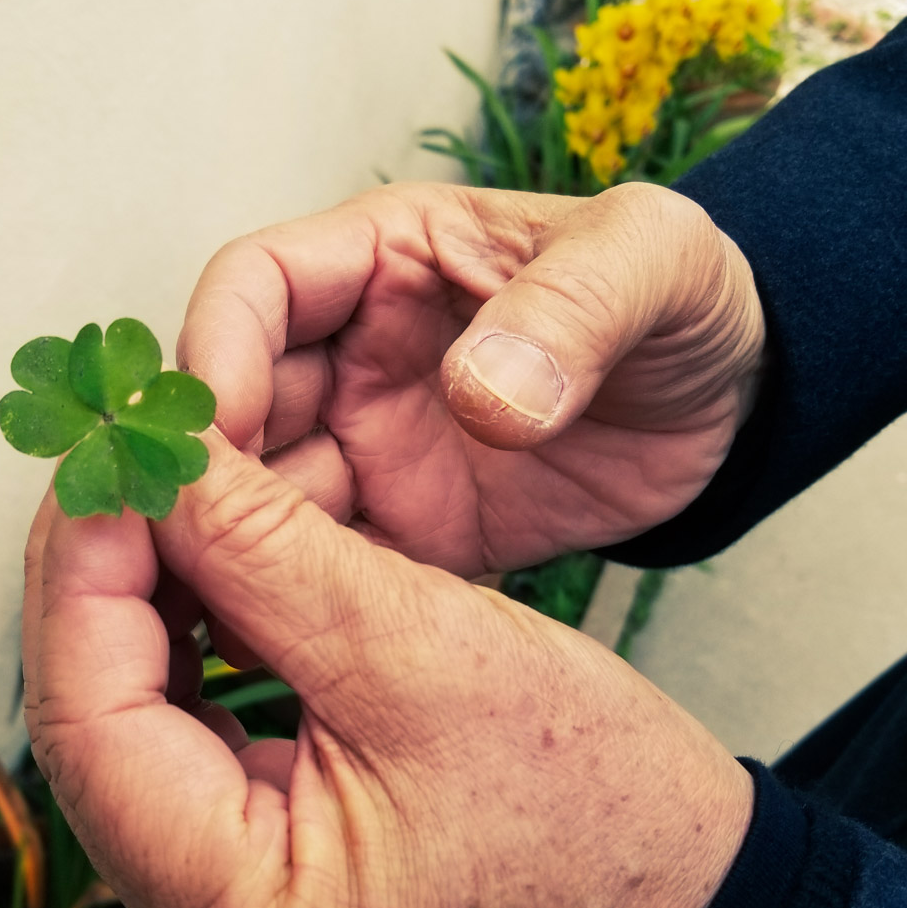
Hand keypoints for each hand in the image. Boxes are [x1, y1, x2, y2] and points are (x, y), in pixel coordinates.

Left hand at [24, 431, 752, 907]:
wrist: (675, 897)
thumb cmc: (599, 809)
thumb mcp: (424, 648)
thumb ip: (264, 550)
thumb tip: (154, 464)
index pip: (90, 723)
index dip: (85, 563)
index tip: (108, 452)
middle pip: (95, 726)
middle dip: (106, 572)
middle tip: (131, 455)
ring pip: (127, 726)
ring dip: (142, 597)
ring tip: (165, 490)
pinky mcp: (248, 887)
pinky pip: (176, 745)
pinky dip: (184, 643)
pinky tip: (198, 562)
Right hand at [178, 181, 764, 575]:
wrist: (721, 399)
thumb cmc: (675, 298)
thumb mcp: (651, 261)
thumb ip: (573, 309)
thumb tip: (481, 396)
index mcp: (388, 259)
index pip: (256, 289)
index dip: (216, 354)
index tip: (214, 439)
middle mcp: (354, 353)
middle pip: (236, 406)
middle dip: (202, 475)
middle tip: (185, 555)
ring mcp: (371, 444)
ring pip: (263, 495)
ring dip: (231, 551)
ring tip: (214, 619)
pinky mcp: (404, 525)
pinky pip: (326, 563)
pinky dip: (294, 601)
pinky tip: (279, 648)